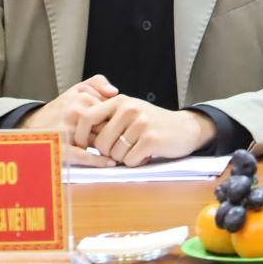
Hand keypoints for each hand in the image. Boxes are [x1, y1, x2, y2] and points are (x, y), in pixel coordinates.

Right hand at [21, 75, 120, 166]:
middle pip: (106, 126)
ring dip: (108, 147)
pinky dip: (98, 161)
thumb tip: (114, 92)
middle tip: (121, 139)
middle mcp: (74, 113)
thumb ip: (98, 83)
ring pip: (98, 141)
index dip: (117, 119)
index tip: (122, 124)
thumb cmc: (61, 106)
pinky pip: (84, 156)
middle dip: (114, 133)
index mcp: (81, 98)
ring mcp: (67, 131)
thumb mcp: (78, 88)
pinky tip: (110, 163)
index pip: (111, 110)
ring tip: (116, 150)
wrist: (32, 124)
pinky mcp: (61, 148)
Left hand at [74, 95, 215, 166]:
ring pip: (115, 154)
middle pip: (100, 143)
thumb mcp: (129, 112)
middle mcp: (129, 109)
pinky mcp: (151, 139)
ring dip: (124, 158)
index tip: (84, 146)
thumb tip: (77, 131)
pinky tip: (146, 153)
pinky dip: (136, 162)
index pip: (86, 118)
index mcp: (120, 101)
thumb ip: (106, 118)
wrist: (185, 128)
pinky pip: (130, 160)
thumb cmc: (152, 124)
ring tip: (137, 148)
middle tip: (124, 148)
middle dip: (109, 152)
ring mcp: (141, 123)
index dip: (80, 136)